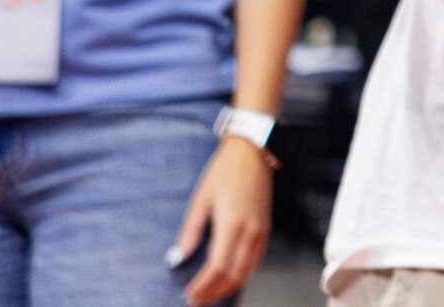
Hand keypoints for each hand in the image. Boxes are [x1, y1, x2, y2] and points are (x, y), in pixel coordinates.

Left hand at [170, 137, 272, 303]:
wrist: (253, 153)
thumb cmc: (224, 172)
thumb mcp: (201, 200)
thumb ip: (190, 233)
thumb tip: (176, 259)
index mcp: (231, 225)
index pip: (216, 268)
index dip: (203, 286)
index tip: (189, 294)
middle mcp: (250, 231)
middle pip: (233, 275)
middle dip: (214, 292)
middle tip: (198, 300)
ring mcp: (262, 231)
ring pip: (248, 271)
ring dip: (229, 286)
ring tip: (212, 294)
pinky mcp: (267, 228)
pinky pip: (257, 260)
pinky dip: (244, 274)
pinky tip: (231, 278)